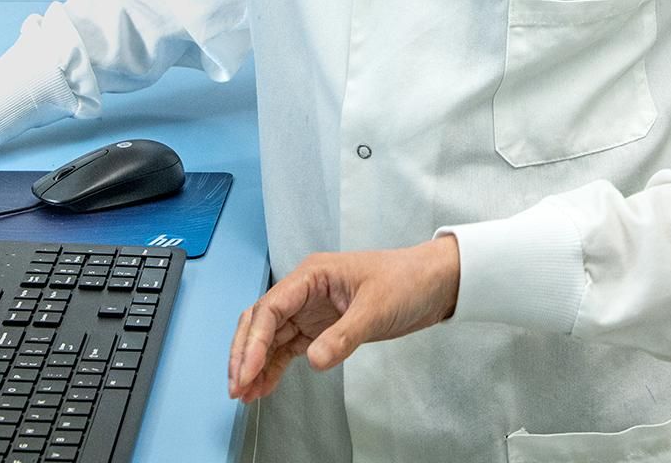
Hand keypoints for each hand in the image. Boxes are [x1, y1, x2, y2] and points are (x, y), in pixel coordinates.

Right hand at [228, 237, 460, 402]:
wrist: (434, 283)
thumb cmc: (407, 281)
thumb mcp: (376, 308)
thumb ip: (344, 336)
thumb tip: (313, 361)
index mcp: (312, 275)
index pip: (270, 308)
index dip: (253, 341)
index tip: (245, 371)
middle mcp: (304, 291)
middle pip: (260, 322)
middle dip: (244, 354)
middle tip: (236, 388)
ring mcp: (310, 310)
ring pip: (269, 338)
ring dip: (254, 364)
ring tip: (244, 395)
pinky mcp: (321, 328)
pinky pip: (288, 349)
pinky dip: (273, 368)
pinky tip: (264, 388)